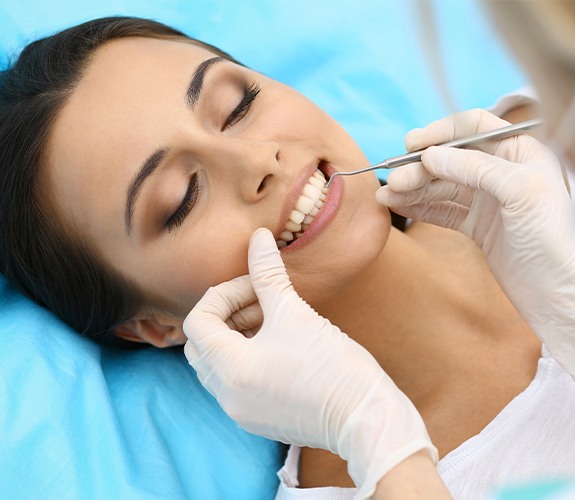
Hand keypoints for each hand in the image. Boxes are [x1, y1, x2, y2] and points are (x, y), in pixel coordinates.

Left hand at [184, 228, 436, 498]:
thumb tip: (258, 237)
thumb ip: (268, 273)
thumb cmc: (333, 365)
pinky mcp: (257, 418)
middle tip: (259, 300)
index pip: (198, 321)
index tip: (255, 286)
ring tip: (272, 319)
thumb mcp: (295, 313)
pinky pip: (234, 382)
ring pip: (217, 363)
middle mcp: (227, 395)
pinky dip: (245, 357)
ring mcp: (240, 411)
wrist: (366, 418)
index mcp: (230, 369)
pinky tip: (278, 344)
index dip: (223, 294)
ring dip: (235, 335)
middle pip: (201, 344)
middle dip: (226, 314)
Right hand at [376, 109, 574, 376]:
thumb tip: (431, 155)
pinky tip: (400, 207)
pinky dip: (420, 208)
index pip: (474, 127)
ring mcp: (488, 200)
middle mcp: (502, 172)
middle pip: (450, 160)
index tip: (412, 144)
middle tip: (393, 180)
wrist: (555, 292)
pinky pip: (442, 210)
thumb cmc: (553, 240)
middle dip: (419, 168)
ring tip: (386, 196)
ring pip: (441, 186)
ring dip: (413, 189)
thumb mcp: (520, 191)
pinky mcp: (476, 226)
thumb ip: (476, 168)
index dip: (441, 131)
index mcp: (521, 152)